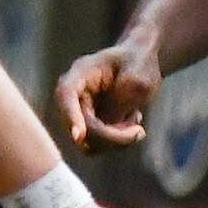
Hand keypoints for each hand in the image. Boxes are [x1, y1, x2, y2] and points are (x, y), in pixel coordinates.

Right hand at [56, 39, 161, 154]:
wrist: (141, 63)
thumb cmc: (140, 62)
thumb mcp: (138, 77)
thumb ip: (121, 100)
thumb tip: (107, 125)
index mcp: (80, 73)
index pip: (66, 94)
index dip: (70, 115)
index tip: (78, 135)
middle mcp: (74, 95)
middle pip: (79, 127)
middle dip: (110, 136)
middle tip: (139, 131)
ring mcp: (79, 112)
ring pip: (88, 143)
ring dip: (116, 140)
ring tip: (136, 120)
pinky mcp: (88, 126)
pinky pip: (97, 145)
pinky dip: (117, 142)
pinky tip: (131, 122)